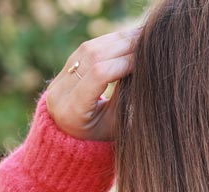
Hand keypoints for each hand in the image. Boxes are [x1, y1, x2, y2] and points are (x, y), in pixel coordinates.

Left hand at [45, 25, 142, 141]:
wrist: (74, 138)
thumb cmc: (101, 136)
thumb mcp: (115, 124)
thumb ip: (126, 98)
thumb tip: (144, 68)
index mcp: (71, 111)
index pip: (99, 75)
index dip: (123, 63)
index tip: (146, 60)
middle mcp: (60, 91)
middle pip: (93, 56)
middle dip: (124, 46)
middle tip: (149, 41)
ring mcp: (60, 76)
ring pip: (91, 47)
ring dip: (119, 39)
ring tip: (143, 37)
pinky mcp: (66, 66)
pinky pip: (89, 47)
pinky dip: (111, 41)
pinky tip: (129, 39)